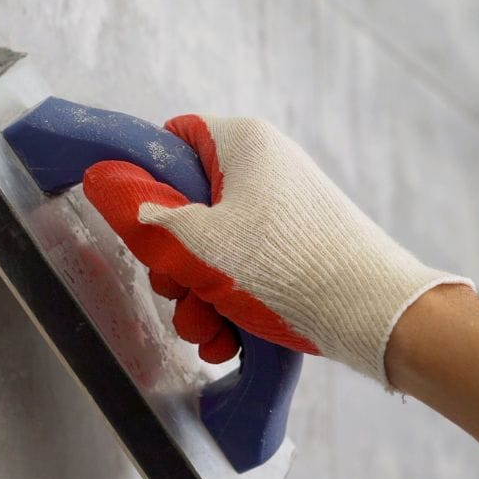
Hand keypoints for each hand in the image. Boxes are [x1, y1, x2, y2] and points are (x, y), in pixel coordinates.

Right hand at [81, 115, 469, 383]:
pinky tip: (227, 339)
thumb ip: (143, 213)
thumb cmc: (288, 267)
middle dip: (173, 261)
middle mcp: (267, 169)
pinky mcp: (299, 251)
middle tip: (174, 289)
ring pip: (214, 248)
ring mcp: (285, 212)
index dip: (148, 179)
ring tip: (206, 329)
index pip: (175, 139)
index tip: (139, 221)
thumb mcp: (198, 241)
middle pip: (189, 205)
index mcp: (244, 144)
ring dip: (197, 294)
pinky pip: (247, 271)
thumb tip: (103, 181)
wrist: (376, 315)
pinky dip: (230, 304)